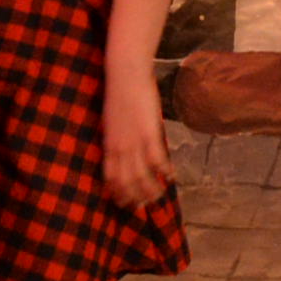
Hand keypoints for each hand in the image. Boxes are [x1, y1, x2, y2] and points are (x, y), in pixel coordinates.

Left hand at [103, 74, 173, 206]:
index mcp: (108, 145)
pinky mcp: (149, 134)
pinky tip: (172, 176)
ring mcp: (134, 142)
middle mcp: (119, 149)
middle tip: (144, 206)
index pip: (110, 178)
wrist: (125, 75)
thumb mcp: (112, 122)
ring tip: (160, 195)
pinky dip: (165, 171)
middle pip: (126, 182)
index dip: (117, 193)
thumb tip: (123, 152)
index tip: (124, 203)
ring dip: (151, 190)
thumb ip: (117, 139)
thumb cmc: (119, 95)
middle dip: (135, 197)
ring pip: (141, 176)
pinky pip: (157, 160)